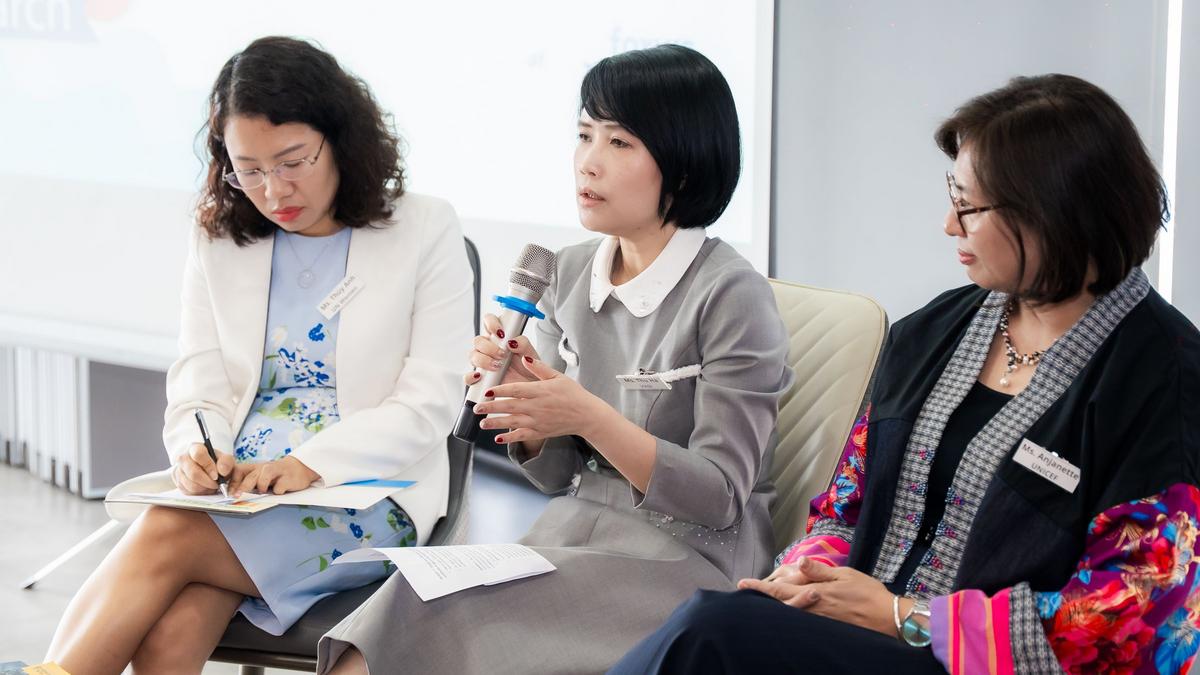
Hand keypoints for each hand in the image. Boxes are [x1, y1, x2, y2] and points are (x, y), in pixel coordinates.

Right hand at [172, 443, 234, 494]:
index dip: (208, 466)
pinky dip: (200, 493)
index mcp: (195, 448)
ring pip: (191, 485)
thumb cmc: (217, 463)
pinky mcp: (178, 483)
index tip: (217, 476)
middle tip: (217, 485)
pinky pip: (189, 492)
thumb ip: (227, 463)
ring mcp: (178, 471)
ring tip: (212, 486)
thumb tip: (222, 471)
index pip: (198, 454)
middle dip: (208, 482)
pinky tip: (205, 488)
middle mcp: (183, 458)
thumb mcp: (226, 459)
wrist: (208, 468)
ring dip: (205, 489)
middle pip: (193, 473)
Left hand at [228, 456, 319, 496]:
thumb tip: (234, 496)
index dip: (233, 483)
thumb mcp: (260, 476)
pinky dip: (278, 491)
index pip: (238, 471)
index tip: (230, 494)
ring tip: (263, 492)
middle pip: (251, 476)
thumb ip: (249, 483)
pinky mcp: (288, 478)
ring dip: (261, 485)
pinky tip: (280, 491)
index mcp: (255, 468)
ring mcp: (277, 471)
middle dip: (243, 488)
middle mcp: (264, 468)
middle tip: (238, 497)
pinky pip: (280, 486)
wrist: (300, 468)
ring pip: (264, 476)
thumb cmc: (276, 475)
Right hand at [463, 313, 542, 386]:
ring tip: (497, 366)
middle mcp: (488, 347)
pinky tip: (479, 376)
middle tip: (502, 354)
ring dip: (483, 360)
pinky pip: (467, 376)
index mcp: (499, 336)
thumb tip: (512, 342)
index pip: (489, 321)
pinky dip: (470, 376)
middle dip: (489, 347)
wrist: (530, 386)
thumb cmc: (529, 366)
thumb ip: (523, 343)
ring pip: (472, 355)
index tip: (501, 333)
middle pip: (478, 340)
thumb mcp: (530, 353)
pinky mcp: (480, 377)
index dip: (491, 323)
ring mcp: (483, 361)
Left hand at [471, 356, 611, 444]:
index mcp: (540, 391)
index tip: (486, 391)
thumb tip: (525, 358)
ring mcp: (538, 421)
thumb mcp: (558, 376)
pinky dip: (510, 438)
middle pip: (509, 407)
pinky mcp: (541, 432)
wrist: (587, 415)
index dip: (499, 390)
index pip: (515, 390)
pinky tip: (498, 438)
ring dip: (496, 423)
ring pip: (512, 422)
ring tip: (482, 423)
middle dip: (491, 407)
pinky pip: (523, 436)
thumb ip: (540, 368)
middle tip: (477, 408)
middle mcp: (537, 407)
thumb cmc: (573, 394)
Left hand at [737, 556, 898, 635]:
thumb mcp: (845, 575)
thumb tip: (800, 560)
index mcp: (816, 593)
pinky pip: (802, 621)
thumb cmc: (868, 593)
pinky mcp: (826, 627)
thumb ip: (820, 570)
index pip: (781, 589)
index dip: (760, 587)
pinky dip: (789, 614)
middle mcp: (813, 609)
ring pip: (789, 613)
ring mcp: (818, 620)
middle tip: (744, 591)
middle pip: (780, 604)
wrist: (888, 619)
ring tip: (760, 600)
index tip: (742, 583)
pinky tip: (785, 611)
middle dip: (762, 597)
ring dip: (773, 606)